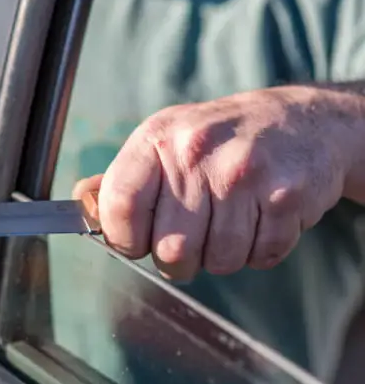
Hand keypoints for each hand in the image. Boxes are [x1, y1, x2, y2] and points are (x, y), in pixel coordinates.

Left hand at [74, 86, 354, 279]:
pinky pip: (258, 258)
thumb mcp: (163, 143)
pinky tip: (259, 219)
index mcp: (157, 140)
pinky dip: (257, 251)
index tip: (136, 241)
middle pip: (170, 250)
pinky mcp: (285, 197)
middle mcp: (197, 153)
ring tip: (229, 222)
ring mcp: (244, 174)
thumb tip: (81, 205)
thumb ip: (120, 180)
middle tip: (190, 240)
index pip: (120, 208)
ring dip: (221, 255)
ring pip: (217, 261)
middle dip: (177, 260)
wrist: (302, 121)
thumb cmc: (219, 140)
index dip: (124, 239)